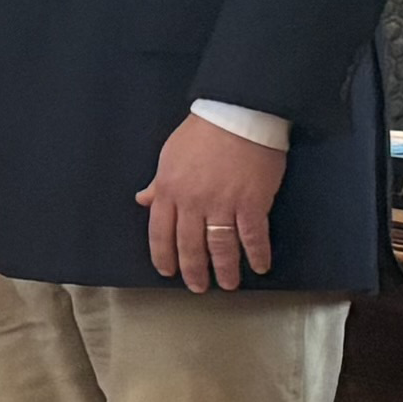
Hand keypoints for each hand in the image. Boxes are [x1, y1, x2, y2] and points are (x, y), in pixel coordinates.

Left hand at [138, 113, 289, 289]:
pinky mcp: (252, 203)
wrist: (238, 114)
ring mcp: (223, 205)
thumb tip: (143, 200)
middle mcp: (193, 203)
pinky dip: (257, 254)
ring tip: (228, 284)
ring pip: (221, 247)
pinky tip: (260, 266)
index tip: (168, 272)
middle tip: (198, 287)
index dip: (164, 256)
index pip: (160, 233)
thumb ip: (159, 183)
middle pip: (190, 246)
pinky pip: (253, 236)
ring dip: (225, 270)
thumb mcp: (170, 155)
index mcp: (169, 190)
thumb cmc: (202, 132)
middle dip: (194, 271)